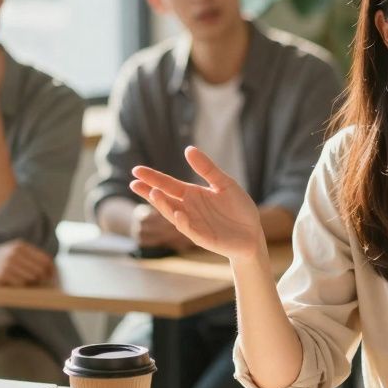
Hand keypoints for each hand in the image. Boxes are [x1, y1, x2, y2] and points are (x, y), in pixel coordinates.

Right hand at [0, 240, 53, 285]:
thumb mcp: (13, 250)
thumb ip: (30, 256)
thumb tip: (51, 269)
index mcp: (21, 246)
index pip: (45, 259)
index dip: (52, 270)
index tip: (54, 277)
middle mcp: (15, 253)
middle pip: (40, 269)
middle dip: (42, 278)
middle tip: (40, 282)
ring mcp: (8, 263)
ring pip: (31, 277)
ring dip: (30, 282)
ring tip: (22, 280)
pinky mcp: (1, 274)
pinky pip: (20, 283)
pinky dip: (19, 285)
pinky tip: (12, 282)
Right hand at [130, 146, 263, 260]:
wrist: (253, 233)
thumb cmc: (238, 208)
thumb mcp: (225, 184)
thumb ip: (207, 169)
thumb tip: (188, 149)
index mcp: (192, 194)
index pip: (168, 184)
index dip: (153, 178)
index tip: (136, 171)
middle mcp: (188, 209)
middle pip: (165, 199)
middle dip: (150, 192)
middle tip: (134, 183)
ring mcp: (194, 224)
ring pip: (173, 214)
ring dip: (164, 205)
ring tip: (154, 193)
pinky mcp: (204, 238)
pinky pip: (190, 230)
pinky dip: (183, 223)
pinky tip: (178, 214)